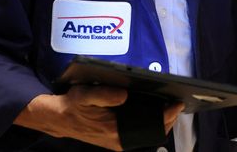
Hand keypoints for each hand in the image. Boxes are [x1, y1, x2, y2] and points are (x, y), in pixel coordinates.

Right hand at [15, 86, 184, 149]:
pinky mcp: (117, 140)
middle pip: (152, 132)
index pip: (149, 126)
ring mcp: (119, 142)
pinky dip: (148, 122)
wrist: (60, 118)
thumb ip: (105, 94)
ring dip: (159, 121)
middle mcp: (120, 140)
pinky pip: (138, 133)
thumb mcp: (85, 95)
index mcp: (115, 130)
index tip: (176, 103)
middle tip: (176, 103)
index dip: (166, 114)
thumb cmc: (73, 105)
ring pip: (146, 133)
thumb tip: (125, 94)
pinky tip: (153, 111)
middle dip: (167, 118)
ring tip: (168, 106)